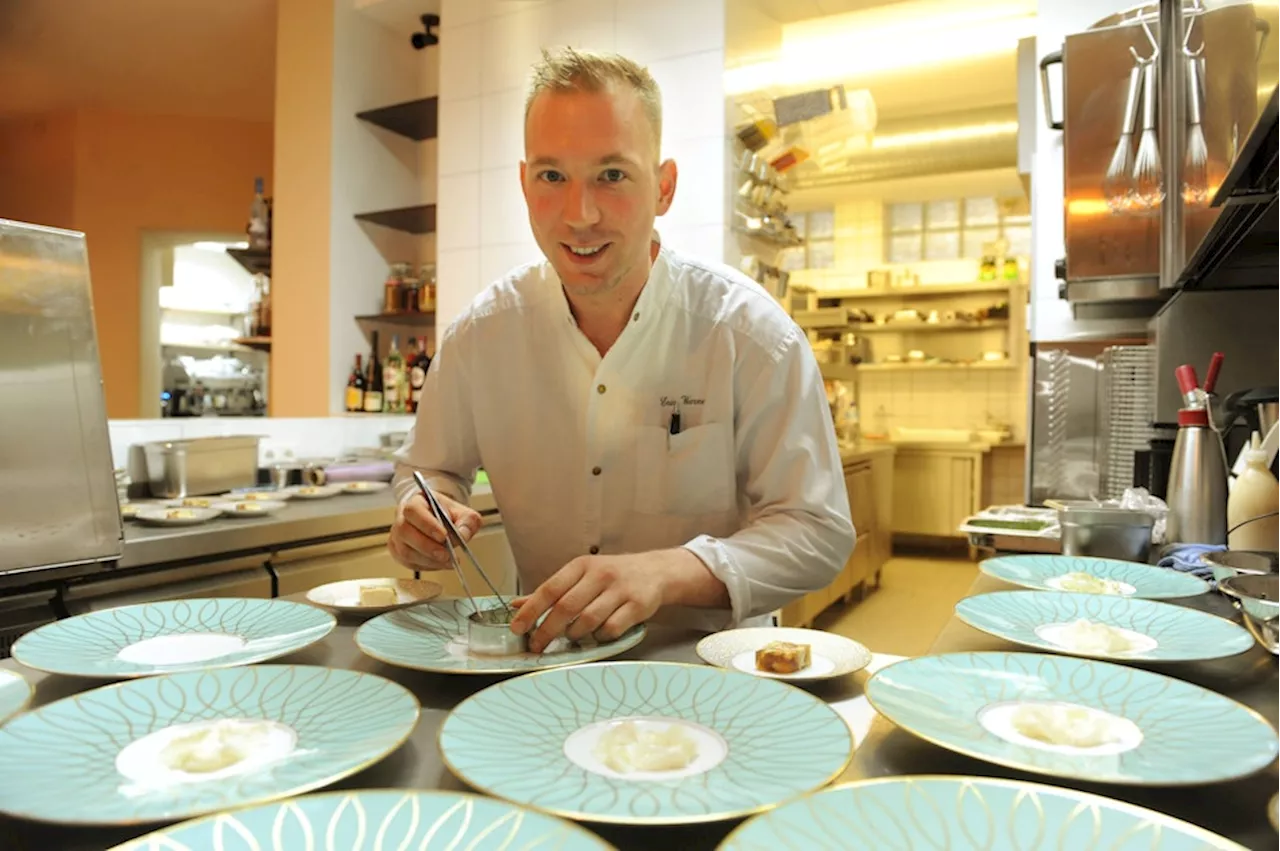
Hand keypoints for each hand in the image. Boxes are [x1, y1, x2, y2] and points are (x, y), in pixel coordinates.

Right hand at [388, 491, 481, 570]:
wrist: (442, 523)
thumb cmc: (449, 516)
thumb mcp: (464, 514)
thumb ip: (467, 523)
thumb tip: (462, 535)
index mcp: (416, 502)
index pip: (413, 510)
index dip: (427, 524)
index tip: (444, 536)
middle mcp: (401, 518)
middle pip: (405, 532)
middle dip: (427, 547)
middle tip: (447, 555)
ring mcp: (397, 536)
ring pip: (405, 551)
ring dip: (428, 560)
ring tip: (448, 561)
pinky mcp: (399, 552)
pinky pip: (408, 562)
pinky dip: (426, 566)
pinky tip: (440, 564)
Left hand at [510, 549, 726, 652]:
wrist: (655, 571)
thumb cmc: (612, 575)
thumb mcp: (581, 575)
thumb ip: (551, 591)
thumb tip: (516, 604)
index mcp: (581, 566)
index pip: (550, 588)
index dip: (531, 610)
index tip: (517, 628)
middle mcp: (600, 575)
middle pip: (566, 607)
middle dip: (547, 630)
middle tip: (537, 645)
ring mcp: (620, 590)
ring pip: (588, 620)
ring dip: (576, 634)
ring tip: (573, 636)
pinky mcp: (637, 605)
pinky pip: (611, 629)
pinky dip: (600, 637)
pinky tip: (599, 634)